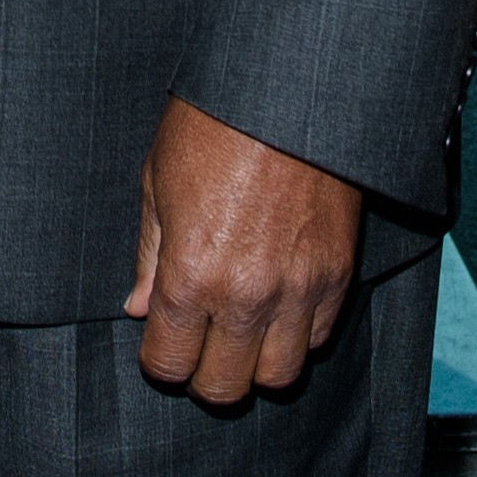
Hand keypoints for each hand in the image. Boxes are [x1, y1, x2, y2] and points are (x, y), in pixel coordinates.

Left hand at [126, 100, 363, 402]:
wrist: (286, 88)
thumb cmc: (212, 125)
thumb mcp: (157, 182)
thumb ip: (149, 256)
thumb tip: (137, 308)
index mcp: (191, 275)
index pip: (169, 365)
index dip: (159, 359)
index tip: (163, 341)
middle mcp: (246, 295)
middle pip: (223, 388)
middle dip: (204, 372)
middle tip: (201, 342)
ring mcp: (298, 289)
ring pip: (277, 376)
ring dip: (255, 362)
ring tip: (243, 330)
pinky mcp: (338, 274)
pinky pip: (318, 337)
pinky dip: (297, 332)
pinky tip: (279, 302)